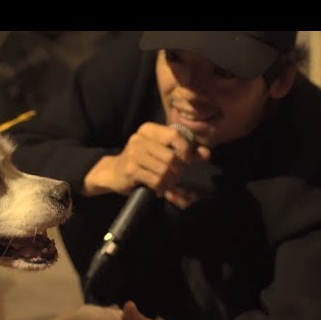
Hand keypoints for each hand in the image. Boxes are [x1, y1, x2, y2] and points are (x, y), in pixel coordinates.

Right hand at [82, 122, 210, 196]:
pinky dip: (161, 187)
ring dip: (170, 181)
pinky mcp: (130, 169)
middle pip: (171, 156)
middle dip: (178, 170)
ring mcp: (133, 154)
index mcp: (149, 130)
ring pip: (164, 169)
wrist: (113, 173)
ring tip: (168, 184)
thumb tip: (206, 153)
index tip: (185, 161)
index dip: (186, 150)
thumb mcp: (160, 152)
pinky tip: (159, 189)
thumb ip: (184, 151)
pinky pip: (155, 180)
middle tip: (176, 177)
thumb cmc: (141, 162)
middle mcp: (139, 138)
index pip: (176, 135)